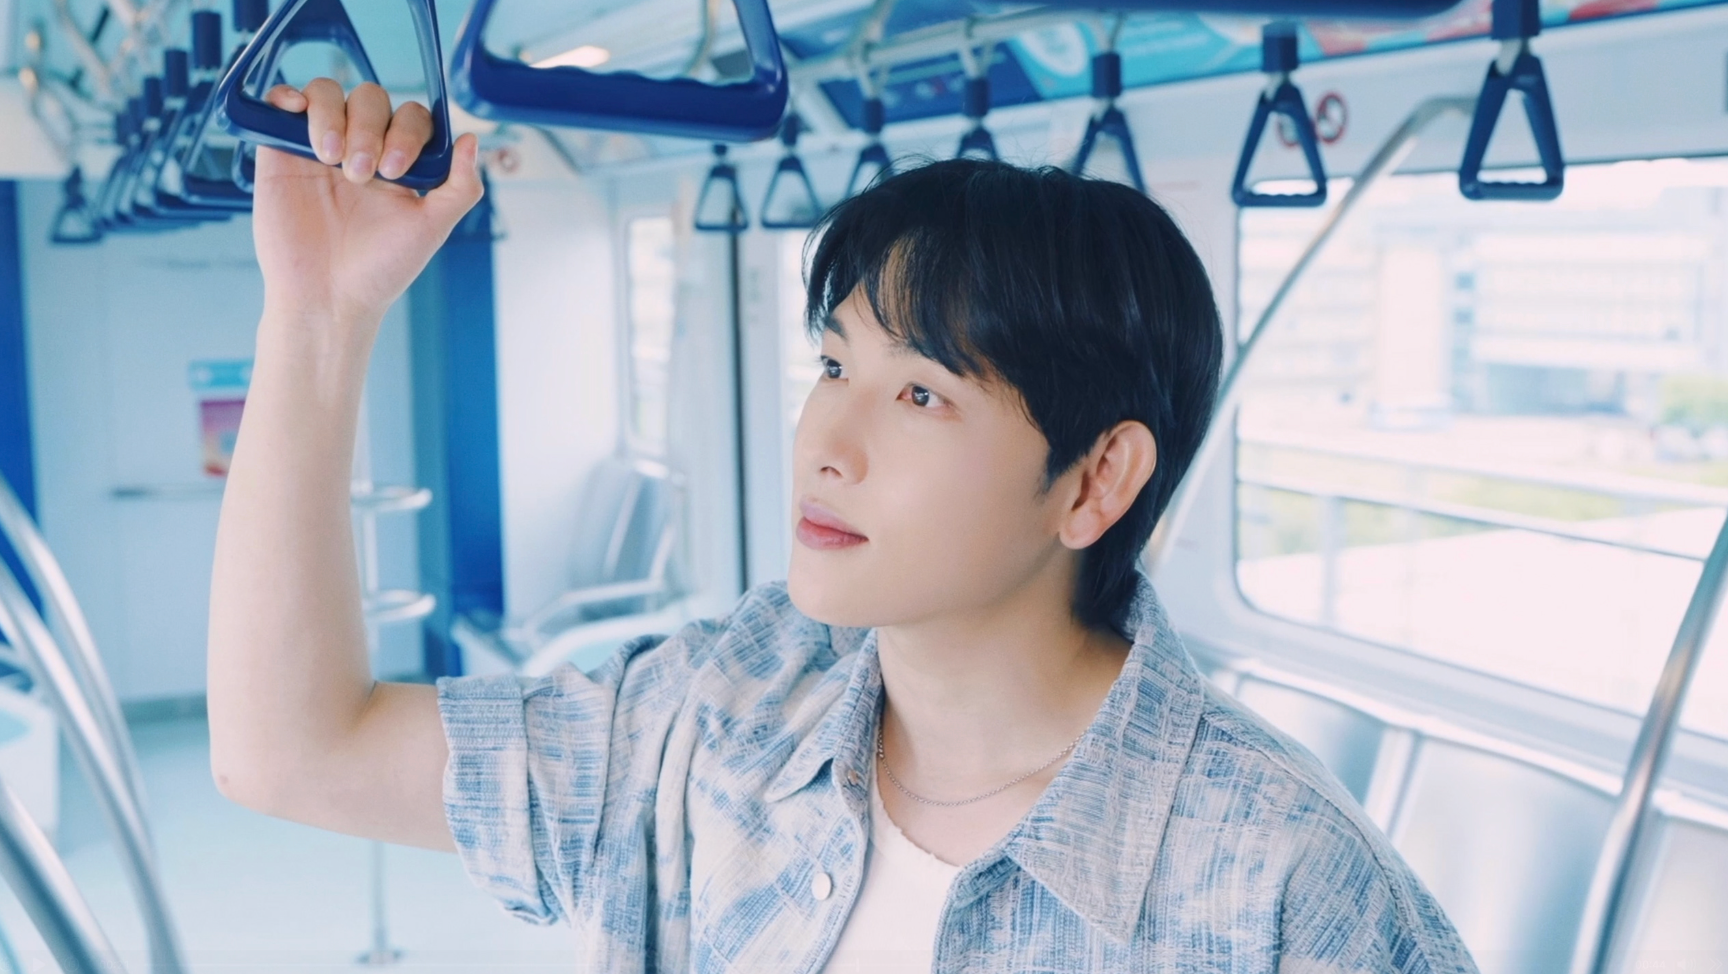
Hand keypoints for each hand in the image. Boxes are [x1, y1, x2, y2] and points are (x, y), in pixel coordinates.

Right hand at [252, 79, 482, 327]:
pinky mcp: (280, 153)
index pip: (410, 116)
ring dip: (332, 117)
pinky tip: (295, 114)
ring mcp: (319, 148)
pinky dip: (287, 96)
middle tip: (361, 174)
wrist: (326, 298)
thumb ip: (460, 187)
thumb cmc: (380, 270)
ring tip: (331, 160)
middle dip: (370, 129)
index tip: (396, 171)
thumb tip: (472, 139)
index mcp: (398, 162)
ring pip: (327, 93)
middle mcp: (360, 148)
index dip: (407, 132)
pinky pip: (280, 103)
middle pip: (369, 98)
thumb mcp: (431, 228)